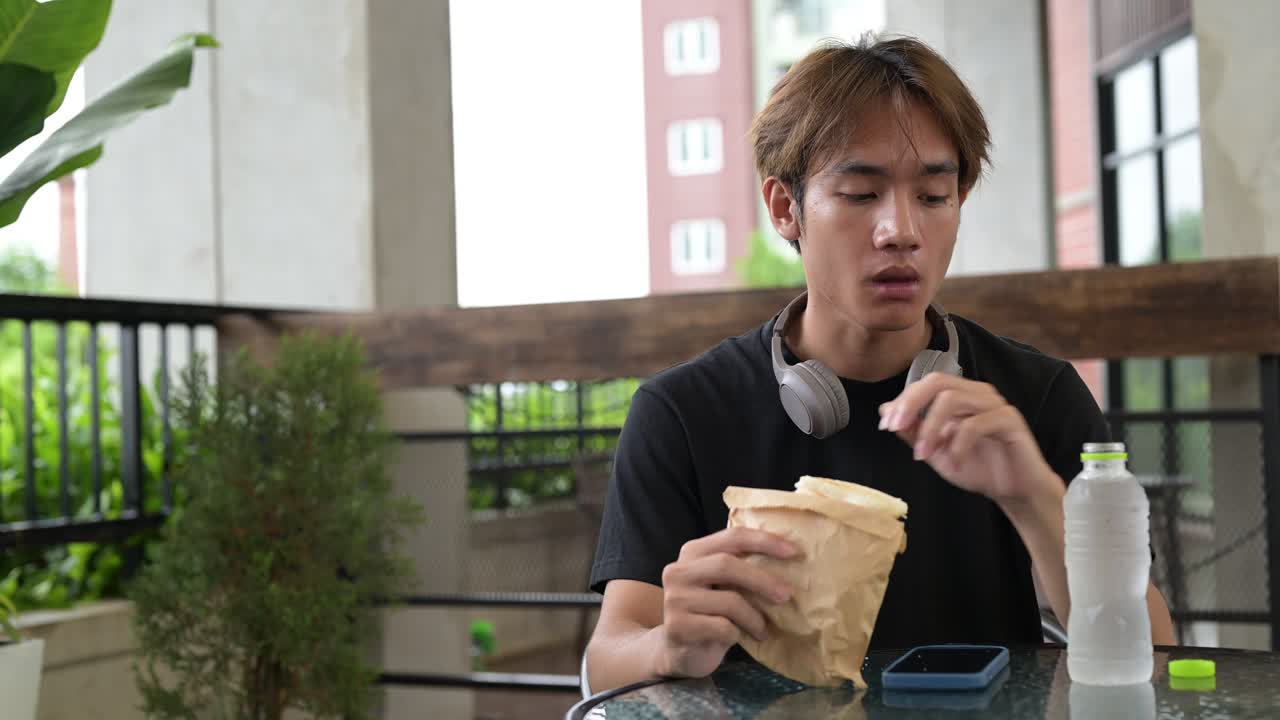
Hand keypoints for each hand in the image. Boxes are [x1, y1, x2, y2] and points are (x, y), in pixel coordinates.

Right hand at [656, 527, 796, 678]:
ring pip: (728, 601)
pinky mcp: (677, 627)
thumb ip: (741, 568)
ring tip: (763, 629)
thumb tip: (789, 558)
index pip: (731, 537)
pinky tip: (740, 638)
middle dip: (761, 580)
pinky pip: (722, 627)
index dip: (764, 541)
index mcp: (693, 552)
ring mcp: (674, 599)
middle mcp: (678, 571)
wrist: (679, 650)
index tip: (793, 551)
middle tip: (786, 595)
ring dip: (754, 617)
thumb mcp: (722, 585)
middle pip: (726, 565)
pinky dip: (738, 634)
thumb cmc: (710, 612)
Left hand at [878, 373, 1057, 503]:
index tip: (886, 425)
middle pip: (938, 381)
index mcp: (961, 395)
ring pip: (953, 399)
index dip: (903, 401)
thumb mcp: (936, 452)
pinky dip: (958, 443)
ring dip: (931, 428)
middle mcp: (978, 393)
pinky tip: (955, 460)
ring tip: (924, 455)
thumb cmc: (978, 468)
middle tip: (895, 428)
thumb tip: (885, 410)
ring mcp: (995, 404)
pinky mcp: (1010, 420)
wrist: (1015, 491)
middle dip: (911, 403)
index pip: (926, 383)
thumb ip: (913, 431)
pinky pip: (977, 423)